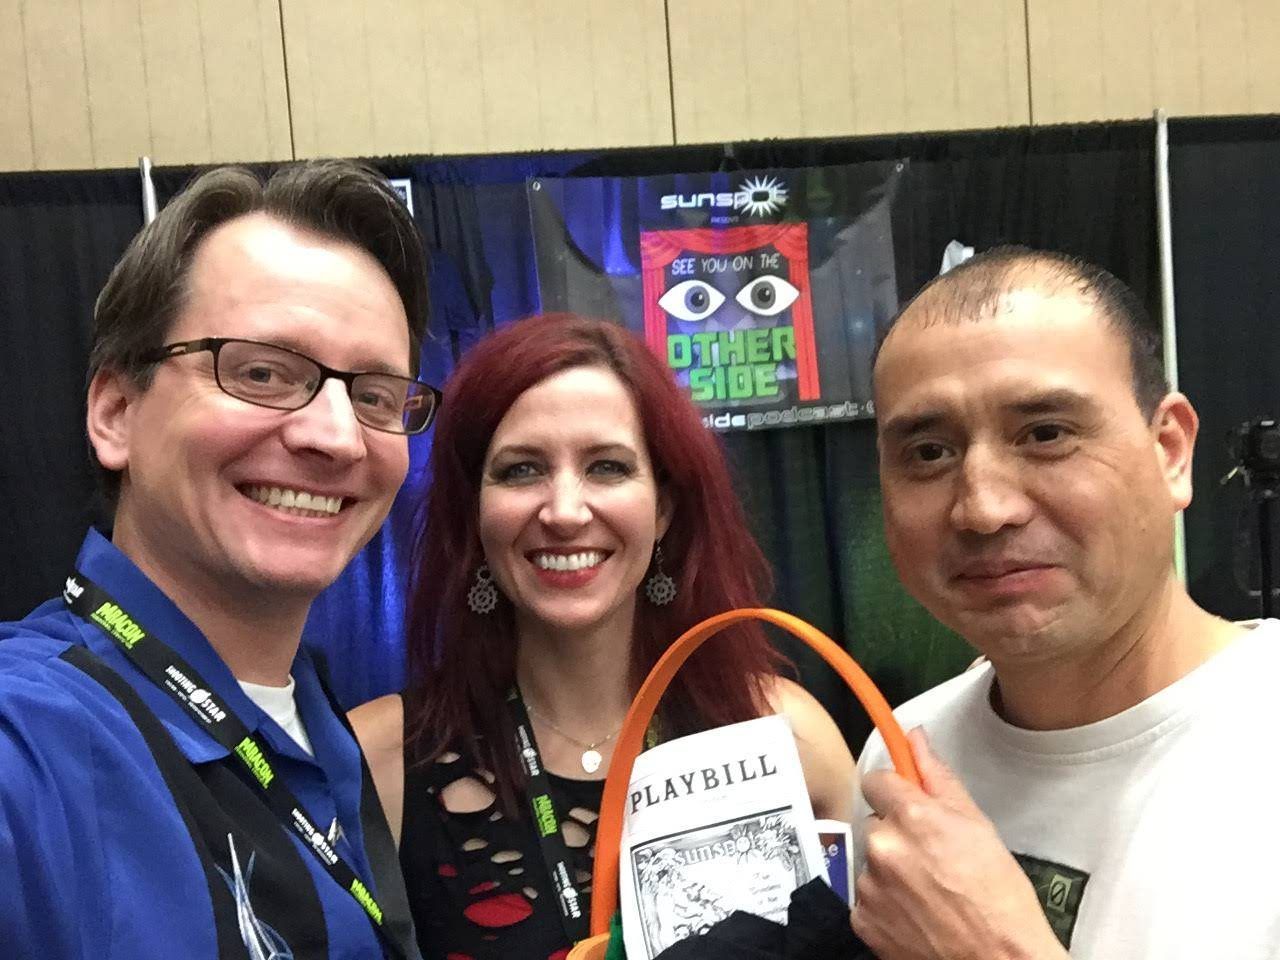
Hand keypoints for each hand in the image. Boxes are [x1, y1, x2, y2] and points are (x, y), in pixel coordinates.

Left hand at [851, 729, 1066, 959]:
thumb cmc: (1000, 898)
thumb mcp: (978, 826)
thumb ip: (938, 778)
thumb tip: (915, 739)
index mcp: (912, 817)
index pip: (876, 781)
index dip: (893, 791)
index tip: (905, 802)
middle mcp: (883, 846)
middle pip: (876, 823)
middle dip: (898, 834)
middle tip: (932, 858)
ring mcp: (869, 885)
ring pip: (872, 862)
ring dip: (892, 871)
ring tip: (930, 892)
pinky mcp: (862, 919)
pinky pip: (866, 897)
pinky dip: (886, 904)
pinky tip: (916, 914)